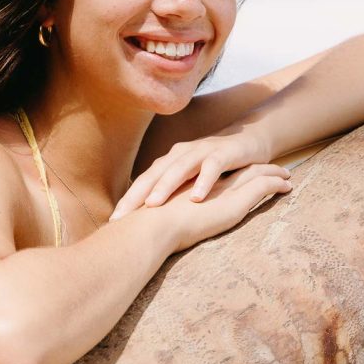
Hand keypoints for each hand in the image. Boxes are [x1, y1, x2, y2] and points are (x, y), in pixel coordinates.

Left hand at [110, 125, 276, 220]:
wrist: (250, 142)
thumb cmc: (216, 168)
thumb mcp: (190, 181)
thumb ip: (172, 195)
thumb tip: (146, 220)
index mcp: (170, 162)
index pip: (144, 182)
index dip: (128, 200)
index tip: (113, 221)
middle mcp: (181, 154)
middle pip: (155, 174)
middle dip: (137, 194)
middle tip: (122, 214)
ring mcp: (202, 151)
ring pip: (180, 168)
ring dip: (166, 185)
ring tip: (153, 204)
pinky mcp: (224, 152)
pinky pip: (213, 167)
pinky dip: (204, 181)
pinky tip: (197, 198)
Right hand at [146, 162, 294, 254]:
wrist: (152, 227)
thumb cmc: (149, 230)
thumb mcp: (159, 219)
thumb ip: (165, 217)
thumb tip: (156, 228)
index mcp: (191, 182)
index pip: (217, 171)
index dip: (231, 171)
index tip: (243, 172)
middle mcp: (209, 179)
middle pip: (238, 167)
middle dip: (256, 165)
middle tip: (272, 165)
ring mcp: (222, 187)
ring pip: (254, 172)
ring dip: (271, 171)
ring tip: (286, 174)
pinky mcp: (234, 199)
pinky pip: (262, 185)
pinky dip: (276, 183)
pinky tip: (288, 186)